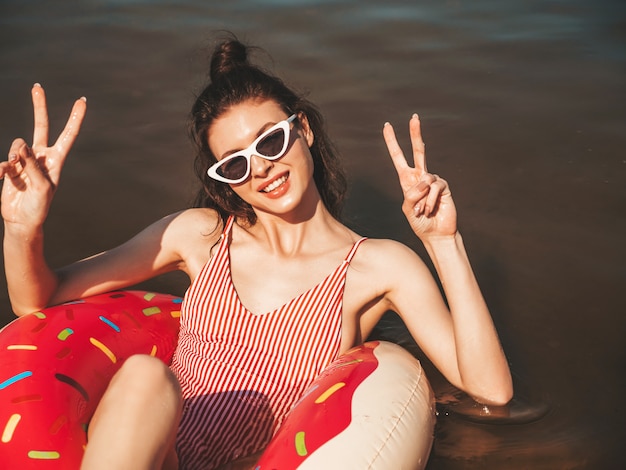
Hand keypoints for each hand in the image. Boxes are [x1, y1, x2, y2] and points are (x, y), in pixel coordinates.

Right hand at [0, 84, 85, 228]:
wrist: (21, 221)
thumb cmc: (38, 207)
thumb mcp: (42, 188)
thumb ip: (33, 166)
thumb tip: (22, 145)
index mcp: (56, 160)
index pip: (68, 135)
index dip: (75, 118)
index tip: (82, 100)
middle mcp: (42, 157)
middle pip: (41, 126)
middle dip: (39, 106)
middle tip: (37, 86)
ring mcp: (25, 160)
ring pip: (17, 145)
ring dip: (15, 156)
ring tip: (16, 170)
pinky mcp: (10, 167)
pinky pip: (4, 160)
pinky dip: (2, 168)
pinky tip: (3, 176)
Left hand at [383, 114, 456, 238]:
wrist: (435, 234)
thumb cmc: (420, 222)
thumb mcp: (408, 209)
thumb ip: (411, 195)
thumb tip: (425, 181)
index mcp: (407, 180)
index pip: (398, 157)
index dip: (392, 142)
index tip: (387, 126)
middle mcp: (421, 176)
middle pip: (419, 150)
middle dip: (415, 134)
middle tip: (414, 117)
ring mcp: (433, 180)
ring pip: (424, 180)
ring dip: (421, 200)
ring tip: (423, 211)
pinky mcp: (444, 186)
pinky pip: (434, 188)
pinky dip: (429, 201)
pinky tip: (431, 209)